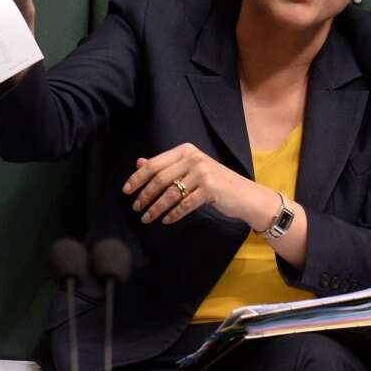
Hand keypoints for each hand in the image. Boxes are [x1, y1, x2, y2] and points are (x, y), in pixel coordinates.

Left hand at [123, 143, 264, 226]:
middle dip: (144, 195)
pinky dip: (173, 214)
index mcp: (185, 150)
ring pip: (170, 194)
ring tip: (146, 218)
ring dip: (155, 208)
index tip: (126, 190)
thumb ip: (165, 166)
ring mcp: (203, 173)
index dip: (137, 178)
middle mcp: (193, 158)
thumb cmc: (214, 181)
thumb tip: (139, 163)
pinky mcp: (210, 189)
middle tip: (136, 208)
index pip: (154, 164)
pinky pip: (184, 205)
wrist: (244, 194)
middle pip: (159, 179)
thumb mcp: (189, 169)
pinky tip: (166, 220)